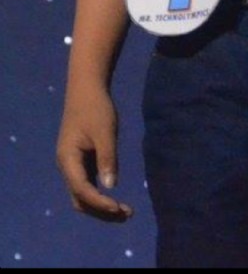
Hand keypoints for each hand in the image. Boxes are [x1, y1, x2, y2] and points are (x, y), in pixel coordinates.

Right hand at [56, 85, 132, 220]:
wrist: (86, 88)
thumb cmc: (96, 107)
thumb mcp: (104, 131)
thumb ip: (107, 158)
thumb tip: (111, 187)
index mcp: (68, 160)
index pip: (82, 190)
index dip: (100, 202)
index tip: (118, 207)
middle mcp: (67, 166)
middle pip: (80, 199)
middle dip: (101, 211)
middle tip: (126, 215)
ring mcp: (72, 165)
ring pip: (83, 195)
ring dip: (101, 206)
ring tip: (125, 212)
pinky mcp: (80, 161)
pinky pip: (87, 185)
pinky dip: (100, 195)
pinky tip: (116, 198)